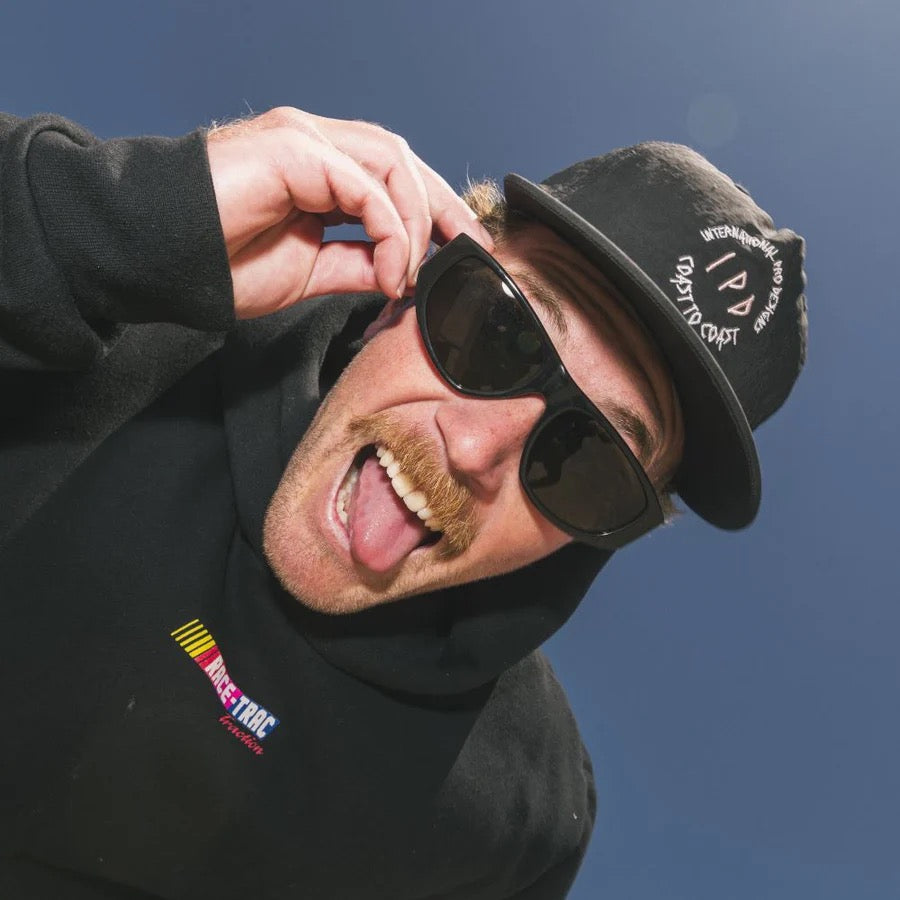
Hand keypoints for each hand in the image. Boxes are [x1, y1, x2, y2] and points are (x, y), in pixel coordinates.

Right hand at [205, 107, 493, 318]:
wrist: (162, 258)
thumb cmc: (221, 260)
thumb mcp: (310, 271)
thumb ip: (357, 263)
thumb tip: (402, 271)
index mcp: (319, 169)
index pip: (394, 176)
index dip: (434, 210)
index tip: (460, 250)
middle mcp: (317, 146)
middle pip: (403, 159)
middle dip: (443, 208)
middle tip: (463, 254)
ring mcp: (305, 140)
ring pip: (392, 162)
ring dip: (416, 222)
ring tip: (408, 273)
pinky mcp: (295, 148)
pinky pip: (365, 184)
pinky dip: (389, 228)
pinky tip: (388, 267)